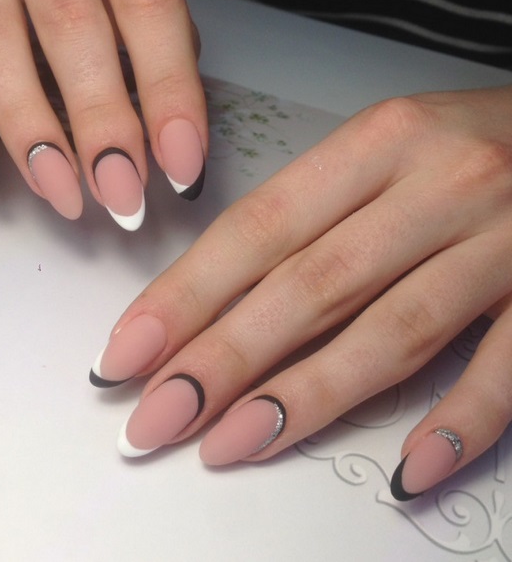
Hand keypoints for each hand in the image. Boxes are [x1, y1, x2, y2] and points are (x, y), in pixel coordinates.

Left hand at [90, 85, 511, 497]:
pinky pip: (505, 367)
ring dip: (307, 396)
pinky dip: (458, 421)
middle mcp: (438, 186)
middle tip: (159, 415)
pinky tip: (408, 467)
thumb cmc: (471, 138)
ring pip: (392, 330)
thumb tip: (226, 289)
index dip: (188, 294)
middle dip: (224, 358)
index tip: (131, 350)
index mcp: (382, 141)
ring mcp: (501, 242)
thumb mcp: (386, 143)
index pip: (261, 226)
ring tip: (233, 443)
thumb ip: (315, 209)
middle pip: (312, 284)